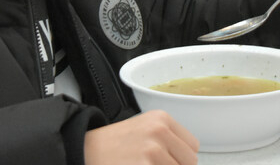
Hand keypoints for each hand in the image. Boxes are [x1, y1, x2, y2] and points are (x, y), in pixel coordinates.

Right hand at [83, 110, 198, 164]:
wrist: (86, 149)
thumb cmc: (116, 143)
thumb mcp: (146, 129)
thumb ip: (169, 140)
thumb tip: (190, 161)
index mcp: (163, 119)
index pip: (193, 147)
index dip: (183, 159)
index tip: (169, 161)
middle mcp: (160, 131)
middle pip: (189, 163)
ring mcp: (152, 150)